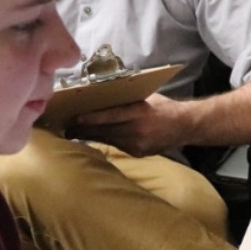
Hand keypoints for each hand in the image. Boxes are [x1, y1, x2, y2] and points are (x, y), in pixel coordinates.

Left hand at [67, 93, 187, 156]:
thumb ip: (126, 99)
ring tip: (74, 132)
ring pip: (107, 139)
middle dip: (83, 129)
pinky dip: (105, 139)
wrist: (185, 126)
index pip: (110, 116)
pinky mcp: (138, 153)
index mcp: (139, 112)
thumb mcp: (146, 97)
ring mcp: (137, 144)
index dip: (90, 118)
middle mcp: (137, 130)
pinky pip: (116, 145)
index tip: (74, 118)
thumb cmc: (163, 107)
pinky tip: (94, 136)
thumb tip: (101, 96)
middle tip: (66, 126)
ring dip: (90, 135)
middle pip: (104, 130)